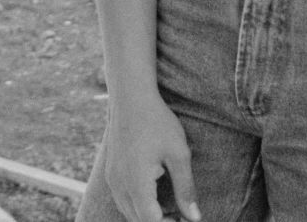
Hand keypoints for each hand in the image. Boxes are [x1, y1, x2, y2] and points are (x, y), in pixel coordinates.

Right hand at [99, 92, 199, 221]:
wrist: (131, 97)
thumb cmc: (157, 122)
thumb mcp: (179, 155)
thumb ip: (186, 189)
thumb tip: (194, 217)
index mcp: (136, 182)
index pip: (150, 221)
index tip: (184, 220)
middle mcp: (119, 184)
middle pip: (138, 220)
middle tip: (181, 216)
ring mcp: (112, 178)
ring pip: (129, 212)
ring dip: (148, 216)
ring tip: (172, 209)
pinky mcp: (111, 172)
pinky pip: (123, 200)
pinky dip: (139, 206)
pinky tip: (155, 195)